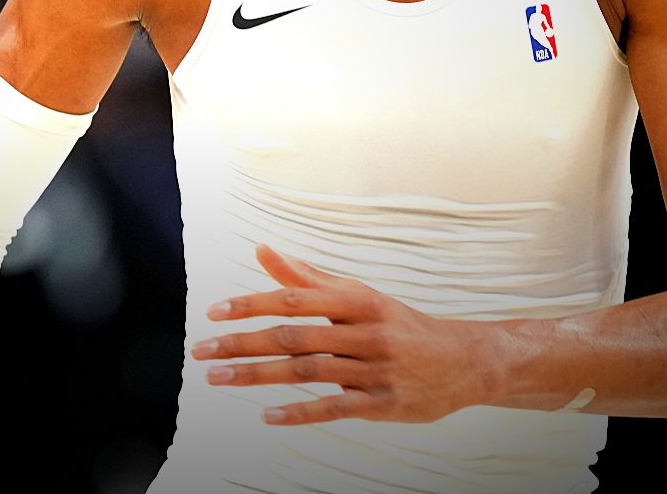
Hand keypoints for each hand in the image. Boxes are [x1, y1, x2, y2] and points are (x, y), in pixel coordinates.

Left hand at [191, 244, 494, 425]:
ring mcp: (375, 370)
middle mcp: (366, 332)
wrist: (464, 360)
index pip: (295, 298)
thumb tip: (263, 250)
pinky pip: (336, 409)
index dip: (251, 304)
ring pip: (308, 372)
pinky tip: (267, 416)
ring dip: (258, 376)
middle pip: (295, 336)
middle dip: (243, 343)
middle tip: (202, 351)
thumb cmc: (399, 323)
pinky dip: (300, 413)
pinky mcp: (383, 404)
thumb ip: (308, 277)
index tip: (214, 313)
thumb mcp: (359, 296)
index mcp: (358, 300)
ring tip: (218, 378)